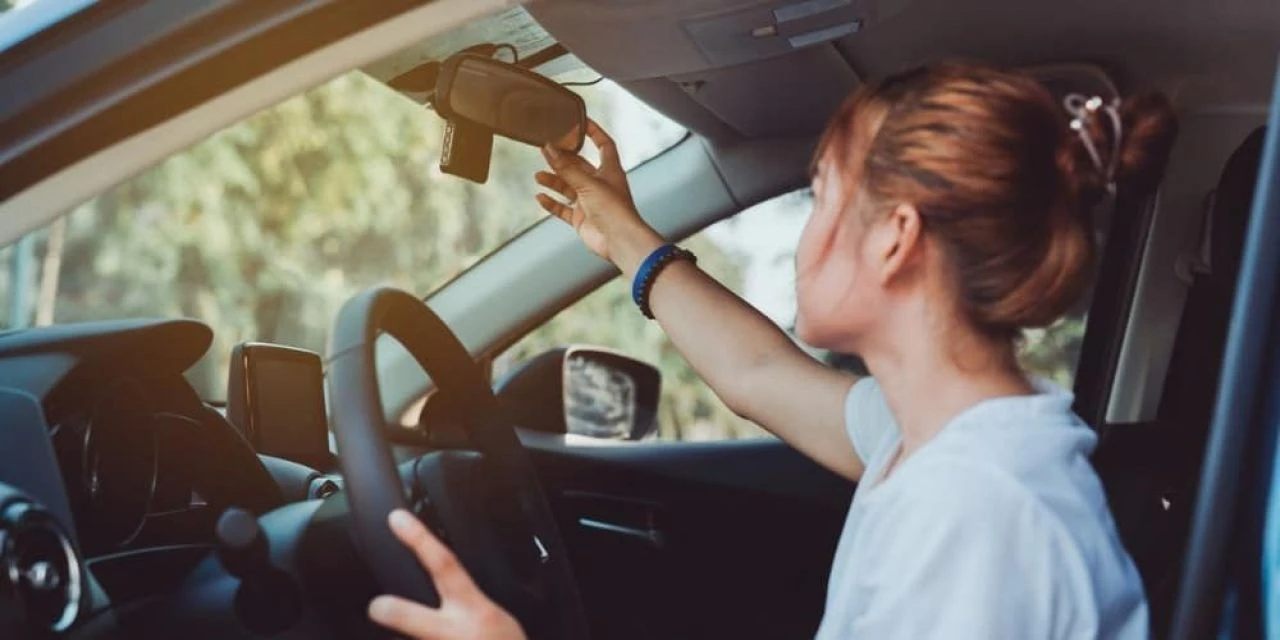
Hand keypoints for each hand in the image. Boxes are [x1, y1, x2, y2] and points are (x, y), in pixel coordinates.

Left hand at [367, 510, 524, 639]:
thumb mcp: (497, 622)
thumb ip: (467, 609)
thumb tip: (441, 595)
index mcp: (476, 612)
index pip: (445, 566)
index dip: (419, 540)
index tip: (397, 520)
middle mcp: (457, 634)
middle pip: (416, 620)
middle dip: (395, 612)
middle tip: (377, 606)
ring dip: (420, 639)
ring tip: (420, 627)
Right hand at [535, 120, 661, 274]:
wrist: (619, 241)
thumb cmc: (614, 210)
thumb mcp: (587, 183)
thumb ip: (566, 168)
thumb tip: (549, 148)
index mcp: (610, 171)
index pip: (604, 145)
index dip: (594, 132)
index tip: (580, 121)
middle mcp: (600, 185)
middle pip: (579, 166)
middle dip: (562, 159)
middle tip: (545, 150)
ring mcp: (590, 202)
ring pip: (568, 187)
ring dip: (554, 181)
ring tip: (538, 175)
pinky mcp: (582, 219)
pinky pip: (563, 209)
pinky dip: (552, 203)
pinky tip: (540, 197)